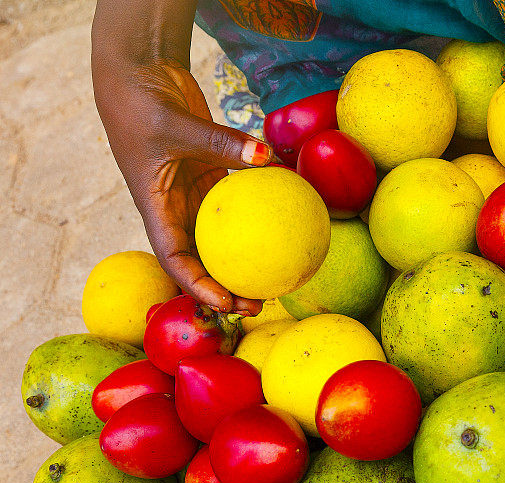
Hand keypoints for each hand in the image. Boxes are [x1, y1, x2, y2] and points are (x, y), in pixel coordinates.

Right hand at [94, 59, 269, 315]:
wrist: (139, 76)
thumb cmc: (143, 104)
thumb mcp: (175, 124)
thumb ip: (220, 142)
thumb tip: (268, 157)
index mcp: (156, 210)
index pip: (176, 261)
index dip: (199, 288)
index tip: (227, 303)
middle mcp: (176, 212)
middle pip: (202, 263)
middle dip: (228, 290)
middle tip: (261, 305)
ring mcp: (195, 197)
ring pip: (222, 242)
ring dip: (245, 263)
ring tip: (278, 278)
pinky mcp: (212, 179)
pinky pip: (240, 205)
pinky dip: (259, 216)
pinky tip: (287, 222)